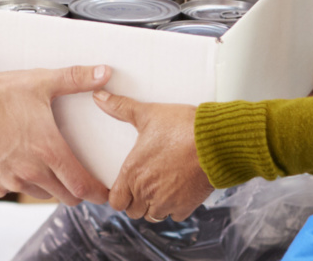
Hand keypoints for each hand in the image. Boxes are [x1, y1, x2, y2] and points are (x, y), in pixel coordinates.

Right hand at [0, 65, 111, 205]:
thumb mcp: (41, 81)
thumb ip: (76, 79)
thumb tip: (104, 72)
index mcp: (49, 151)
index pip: (82, 185)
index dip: (97, 192)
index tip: (105, 193)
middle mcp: (32, 172)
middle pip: (66, 196)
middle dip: (77, 190)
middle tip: (80, 178)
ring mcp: (11, 182)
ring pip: (41, 194)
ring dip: (50, 186)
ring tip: (49, 166)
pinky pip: (14, 190)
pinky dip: (21, 181)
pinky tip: (18, 162)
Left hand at [93, 91, 211, 221]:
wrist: (214, 142)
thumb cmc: (181, 127)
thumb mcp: (148, 113)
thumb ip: (121, 107)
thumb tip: (99, 97)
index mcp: (133, 173)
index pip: (115, 201)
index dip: (119, 195)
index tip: (125, 186)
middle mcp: (146, 193)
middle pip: (133, 211)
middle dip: (136, 201)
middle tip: (143, 186)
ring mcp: (167, 202)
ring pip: (153, 216)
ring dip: (154, 206)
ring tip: (160, 189)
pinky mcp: (186, 206)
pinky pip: (175, 216)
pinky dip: (175, 208)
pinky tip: (178, 191)